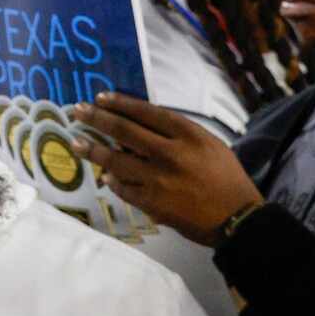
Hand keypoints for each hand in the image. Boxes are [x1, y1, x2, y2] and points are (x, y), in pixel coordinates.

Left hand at [70, 93, 265, 245]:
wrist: (238, 218)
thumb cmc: (226, 177)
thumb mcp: (209, 144)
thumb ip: (178, 133)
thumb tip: (141, 123)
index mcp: (188, 135)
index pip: (146, 112)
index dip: (120, 103)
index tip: (101, 97)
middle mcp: (171, 153)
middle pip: (124, 131)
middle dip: (96, 118)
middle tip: (78, 111)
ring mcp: (159, 179)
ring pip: (115, 160)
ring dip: (93, 150)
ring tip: (76, 142)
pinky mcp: (153, 203)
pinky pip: (123, 188)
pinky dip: (112, 181)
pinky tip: (105, 175)